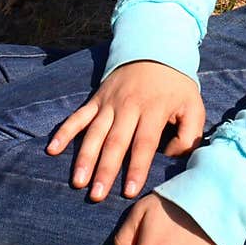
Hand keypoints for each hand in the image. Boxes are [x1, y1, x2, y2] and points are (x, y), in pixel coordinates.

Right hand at [46, 61, 204, 200]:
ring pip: (94, 133)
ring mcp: (109, 103)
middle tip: (96, 195)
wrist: (154, 49)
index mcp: (154, 110)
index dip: (136, 168)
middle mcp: (128, 107)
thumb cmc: (176, 85)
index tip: (128, 191)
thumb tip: (172, 157)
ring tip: (77, 181)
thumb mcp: (193, 105)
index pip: (144, 143)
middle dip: (105, 169)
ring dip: (84, 157)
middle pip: (115, 142)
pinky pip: (77, 117)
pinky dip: (64, 132)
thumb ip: (189, 134)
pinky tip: (52, 150)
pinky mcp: (96, 99)